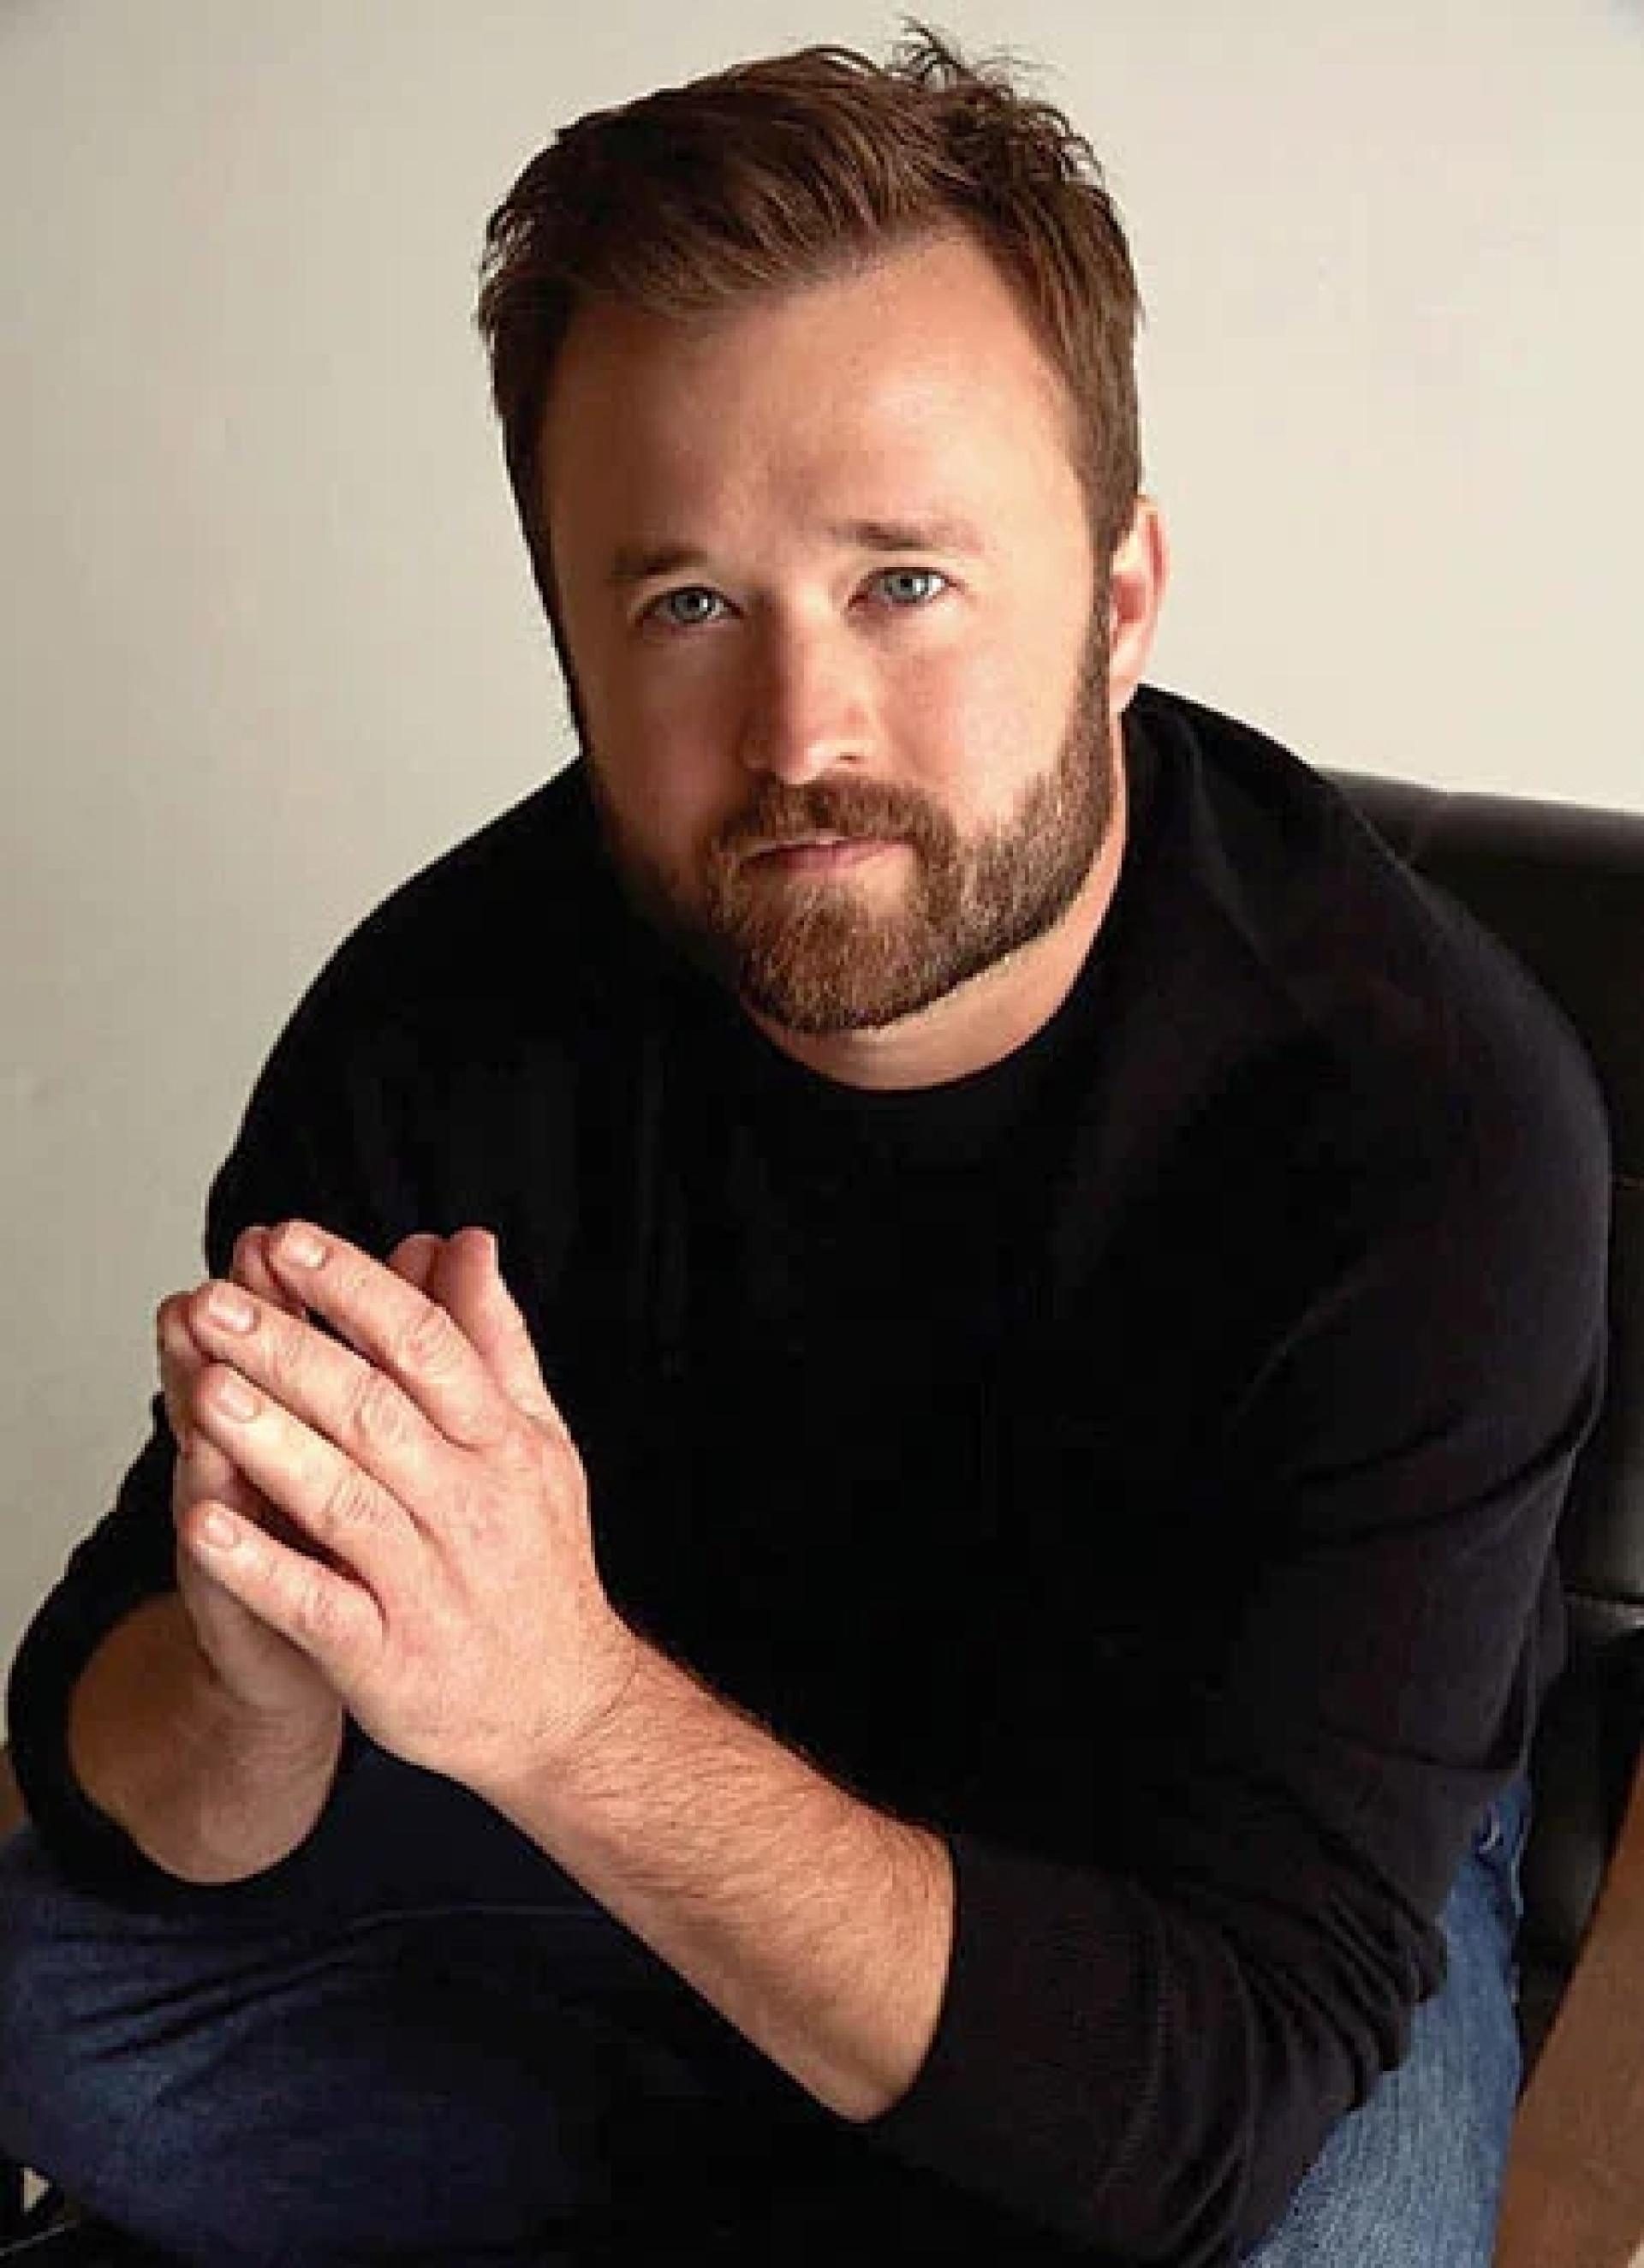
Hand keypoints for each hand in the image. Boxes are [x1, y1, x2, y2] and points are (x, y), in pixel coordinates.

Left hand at [172, 1221, 640, 1797]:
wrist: (562, 1706)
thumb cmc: (535, 1559)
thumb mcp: (535, 1440)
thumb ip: (493, 1340)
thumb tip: (465, 1241)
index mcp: (503, 1442)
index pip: (427, 1346)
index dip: (356, 1289)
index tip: (290, 1240)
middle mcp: (470, 1505)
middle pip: (373, 1412)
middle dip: (290, 1349)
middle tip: (216, 1301)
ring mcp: (427, 1584)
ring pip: (343, 1501)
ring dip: (272, 1444)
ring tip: (206, 1388)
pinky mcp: (386, 1657)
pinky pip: (316, 1605)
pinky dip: (260, 1566)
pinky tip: (202, 1525)